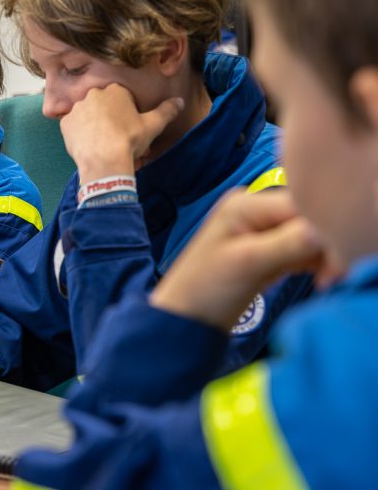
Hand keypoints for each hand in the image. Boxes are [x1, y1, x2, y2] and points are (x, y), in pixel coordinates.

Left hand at [60, 83, 183, 181]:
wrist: (104, 160)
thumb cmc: (130, 140)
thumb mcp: (153, 125)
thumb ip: (167, 110)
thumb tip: (180, 101)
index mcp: (115, 90)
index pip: (122, 97)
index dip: (127, 113)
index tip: (130, 127)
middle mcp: (93, 94)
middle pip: (103, 105)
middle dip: (109, 117)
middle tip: (116, 137)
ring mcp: (77, 108)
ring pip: (87, 115)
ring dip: (93, 125)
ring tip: (101, 143)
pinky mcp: (65, 124)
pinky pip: (73, 127)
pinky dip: (80, 134)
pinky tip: (88, 146)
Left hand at [150, 189, 325, 329]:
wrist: (186, 318)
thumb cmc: (206, 288)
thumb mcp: (248, 263)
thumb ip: (288, 243)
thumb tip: (326, 229)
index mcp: (247, 204)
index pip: (303, 205)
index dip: (326, 228)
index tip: (335, 263)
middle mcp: (256, 210)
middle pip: (309, 218)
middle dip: (326, 245)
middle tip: (329, 277)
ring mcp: (262, 230)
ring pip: (309, 235)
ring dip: (322, 257)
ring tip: (322, 282)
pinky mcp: (269, 251)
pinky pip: (303, 249)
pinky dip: (313, 263)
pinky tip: (319, 280)